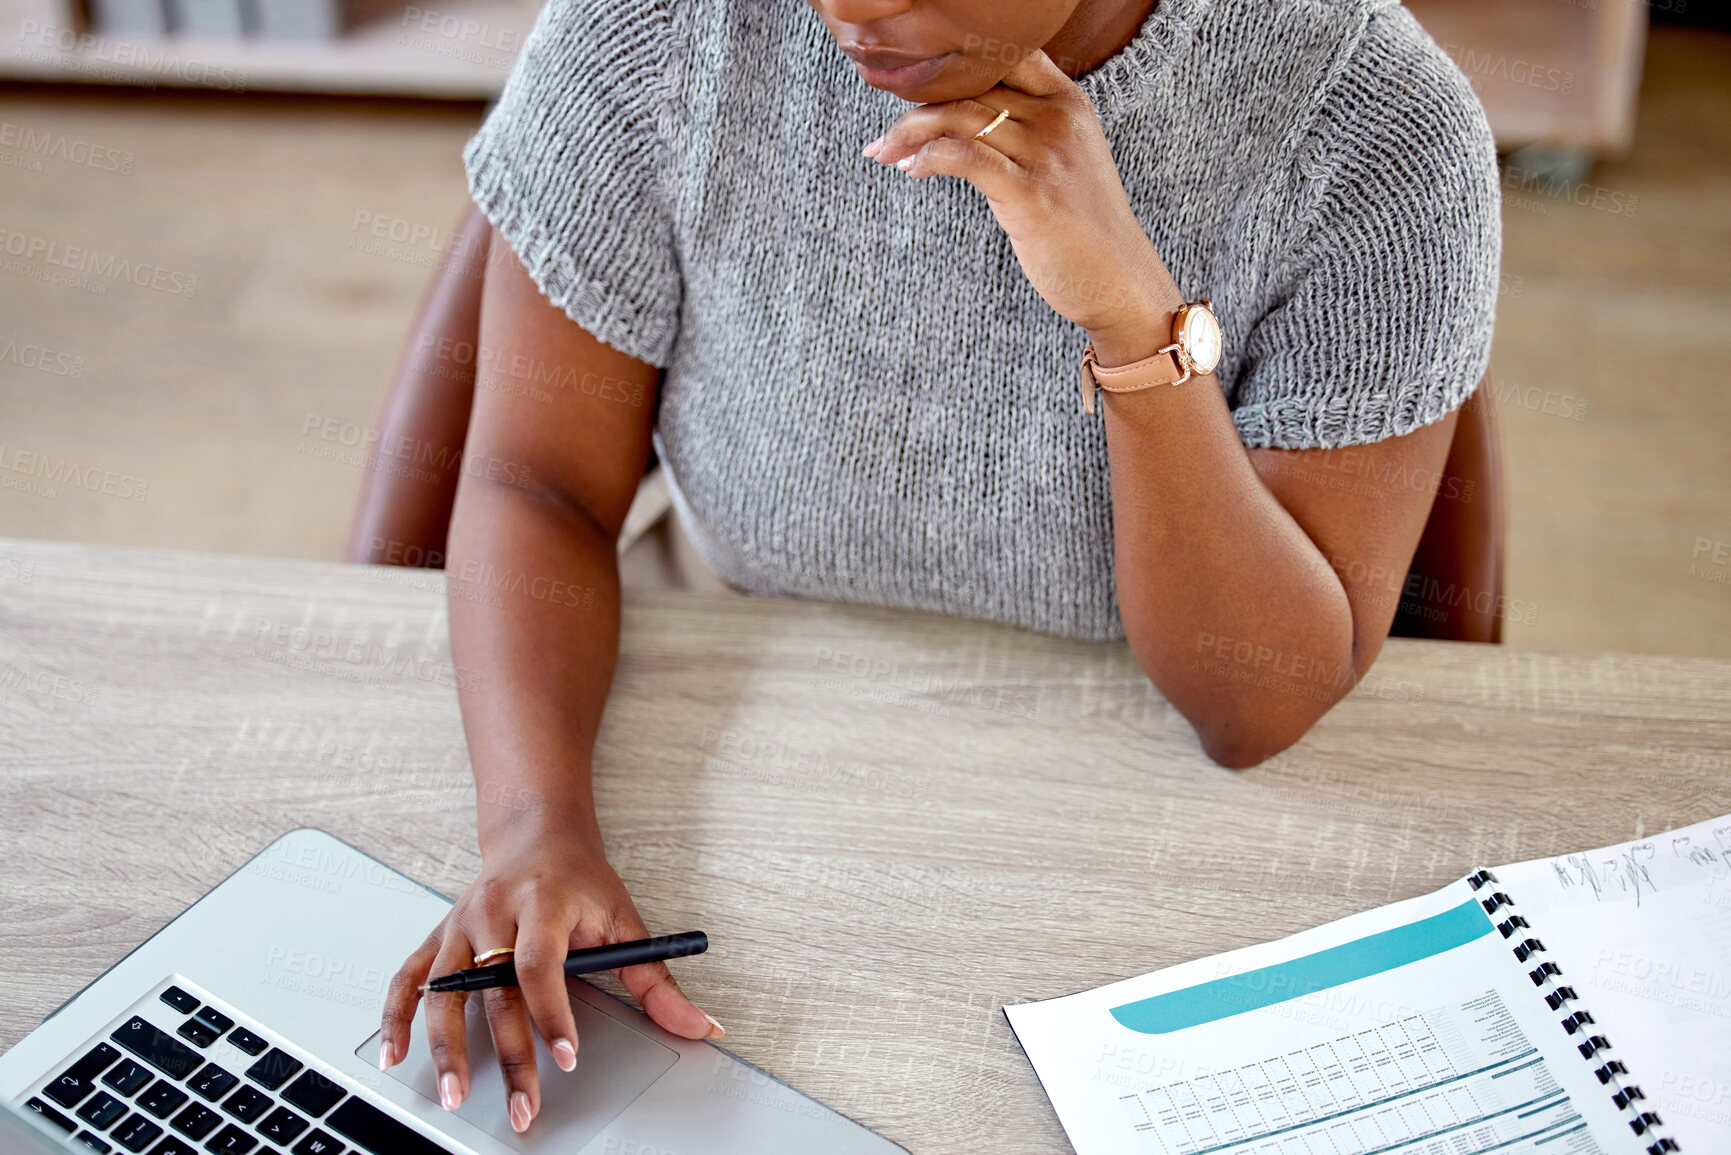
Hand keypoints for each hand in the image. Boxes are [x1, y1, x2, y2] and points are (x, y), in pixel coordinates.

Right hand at [379, 821, 721, 1134]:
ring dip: (445, 1047)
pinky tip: (397, 1054)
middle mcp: (494, 912)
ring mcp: (460, 925)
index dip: (552, 1012)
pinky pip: (407, 978)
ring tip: (456, 1093)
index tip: (566, 1056)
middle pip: (494, 990)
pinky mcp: (438, 937)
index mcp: (544, 902)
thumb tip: (700, 1026)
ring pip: (443, 991)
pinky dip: (397, 1016)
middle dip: (508, 1053)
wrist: (538, 834)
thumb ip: (658, 982)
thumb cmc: (581, 879)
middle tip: (522, 1104)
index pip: (541, 963)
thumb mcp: (626, 920)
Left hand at [863, 49, 1179, 349]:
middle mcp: (1058, 119)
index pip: (1005, 55)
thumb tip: (966, 122)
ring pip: (960, 118)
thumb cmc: (1086, 230)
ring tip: (885, 154)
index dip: (955, 68)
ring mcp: (1046, 154)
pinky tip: (912, 170)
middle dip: (916, 107)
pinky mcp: (1030, 194)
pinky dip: (929, 158)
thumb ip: (1028, 131)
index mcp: (1069, 103)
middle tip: (885, 137)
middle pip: (971, 88)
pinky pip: (964, 157)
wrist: (1121, 282)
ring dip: (910, 135)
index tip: (917, 96)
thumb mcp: (1066, 161)